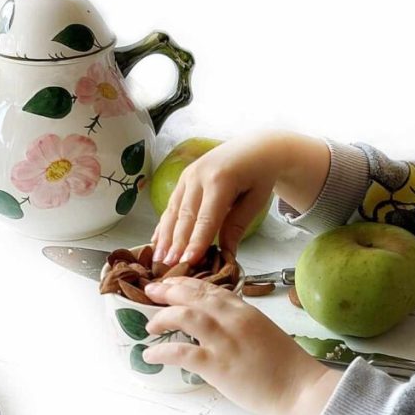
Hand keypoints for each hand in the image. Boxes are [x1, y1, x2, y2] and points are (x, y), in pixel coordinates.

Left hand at [143, 277, 340, 414]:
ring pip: (184, 316)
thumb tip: (216, 327)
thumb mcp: (263, 332)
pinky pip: (181, 352)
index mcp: (245, 310)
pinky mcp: (217, 365)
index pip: (209, 289)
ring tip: (150, 325)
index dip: (185, 284)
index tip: (169, 284)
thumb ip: (239, 324)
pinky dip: (161, 352)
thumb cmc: (286, 367)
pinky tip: (150, 355)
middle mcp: (233, 319)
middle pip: (193, 295)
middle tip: (150, 292)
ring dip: (162, 318)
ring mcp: (224, 341)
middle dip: (167, 291)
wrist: (300, 390)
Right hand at [152, 130, 329, 265]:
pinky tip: (156, 241)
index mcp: (221, 180)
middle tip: (168, 267)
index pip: (206, 219)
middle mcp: (198, 176)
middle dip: (175, 244)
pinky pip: (171, 205)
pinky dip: (163, 225)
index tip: (187, 262)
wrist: (255, 147)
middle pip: (185, 217)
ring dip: (164, 237)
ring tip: (158, 259)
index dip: (196, 242)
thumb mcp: (255, 201)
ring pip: (173, 211)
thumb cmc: (259, 175)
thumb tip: (224, 254)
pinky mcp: (182, 179)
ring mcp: (187, 176)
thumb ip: (237, 226)